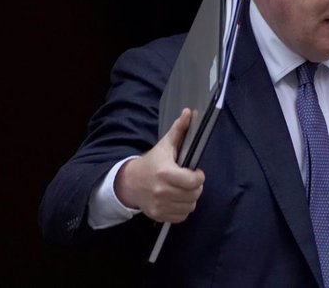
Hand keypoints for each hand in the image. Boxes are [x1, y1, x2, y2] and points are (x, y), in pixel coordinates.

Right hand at [114, 108, 204, 222]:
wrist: (130, 182)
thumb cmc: (152, 162)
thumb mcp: (165, 145)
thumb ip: (179, 130)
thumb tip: (189, 113)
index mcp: (165, 173)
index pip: (193, 181)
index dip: (198, 176)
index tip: (195, 171)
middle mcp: (161, 191)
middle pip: (194, 194)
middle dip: (195, 186)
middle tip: (189, 180)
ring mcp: (159, 205)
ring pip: (190, 206)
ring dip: (190, 197)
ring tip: (182, 189)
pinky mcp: (158, 216)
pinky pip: (181, 216)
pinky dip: (182, 208)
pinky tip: (176, 198)